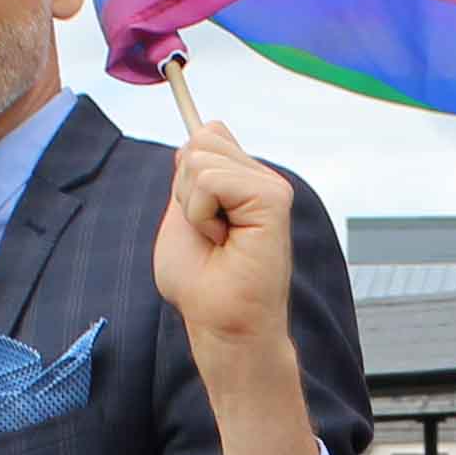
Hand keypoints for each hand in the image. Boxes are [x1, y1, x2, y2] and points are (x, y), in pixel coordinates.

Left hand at [152, 117, 299, 355]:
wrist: (223, 325)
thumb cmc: (201, 283)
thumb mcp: (182, 215)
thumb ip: (189, 175)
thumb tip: (200, 130)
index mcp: (243, 181)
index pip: (206, 134)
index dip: (185, 177)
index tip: (200, 221)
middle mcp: (261, 179)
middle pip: (202, 139)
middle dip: (185, 190)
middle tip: (209, 234)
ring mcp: (271, 186)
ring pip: (200, 159)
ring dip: (193, 207)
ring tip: (217, 241)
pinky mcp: (273, 198)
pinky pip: (211, 180)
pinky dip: (201, 214)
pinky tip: (223, 241)